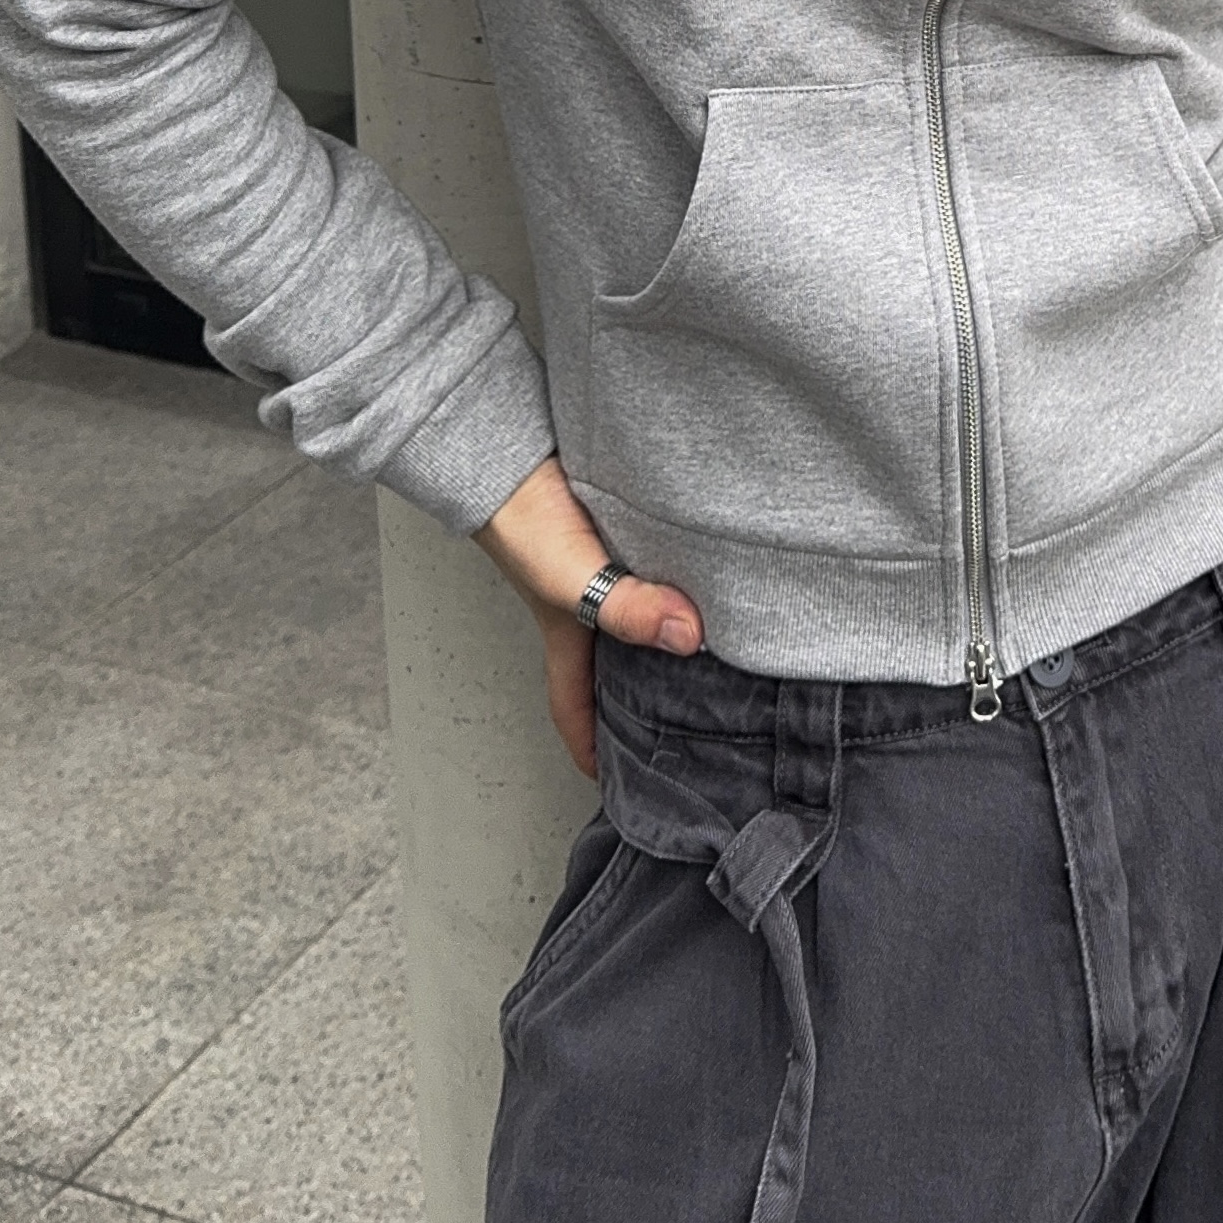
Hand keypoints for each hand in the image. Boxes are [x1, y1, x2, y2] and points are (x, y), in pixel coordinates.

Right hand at [473, 456, 702, 778]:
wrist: (506, 440)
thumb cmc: (518, 516)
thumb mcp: (570, 576)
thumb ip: (626, 608)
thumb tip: (688, 636)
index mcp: (567, 632)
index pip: (574, 707)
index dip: (590, 750)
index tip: (612, 783)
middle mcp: (588, 605)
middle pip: (615, 668)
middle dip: (641, 701)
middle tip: (691, 724)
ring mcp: (604, 566)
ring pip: (639, 616)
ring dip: (667, 632)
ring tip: (716, 653)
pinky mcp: (620, 527)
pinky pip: (654, 566)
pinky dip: (675, 578)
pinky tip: (706, 573)